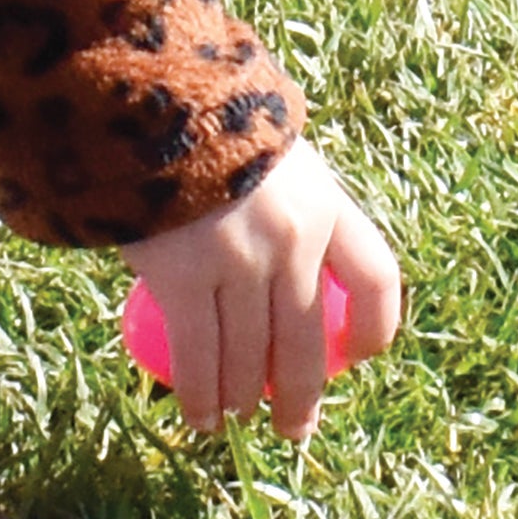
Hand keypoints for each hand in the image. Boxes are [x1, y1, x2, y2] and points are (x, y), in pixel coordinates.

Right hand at [119, 139, 402, 440]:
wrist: (141, 91)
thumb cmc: (203, 118)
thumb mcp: (269, 150)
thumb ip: (288, 201)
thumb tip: (293, 260)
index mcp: (327, 201)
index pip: (376, 279)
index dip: (373, 329)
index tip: (355, 358)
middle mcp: (294, 239)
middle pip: (308, 342)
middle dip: (302, 397)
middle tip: (292, 427)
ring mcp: (239, 261)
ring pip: (247, 358)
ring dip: (240, 401)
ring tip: (230, 421)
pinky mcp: (182, 277)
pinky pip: (196, 355)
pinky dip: (198, 396)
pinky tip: (197, 417)